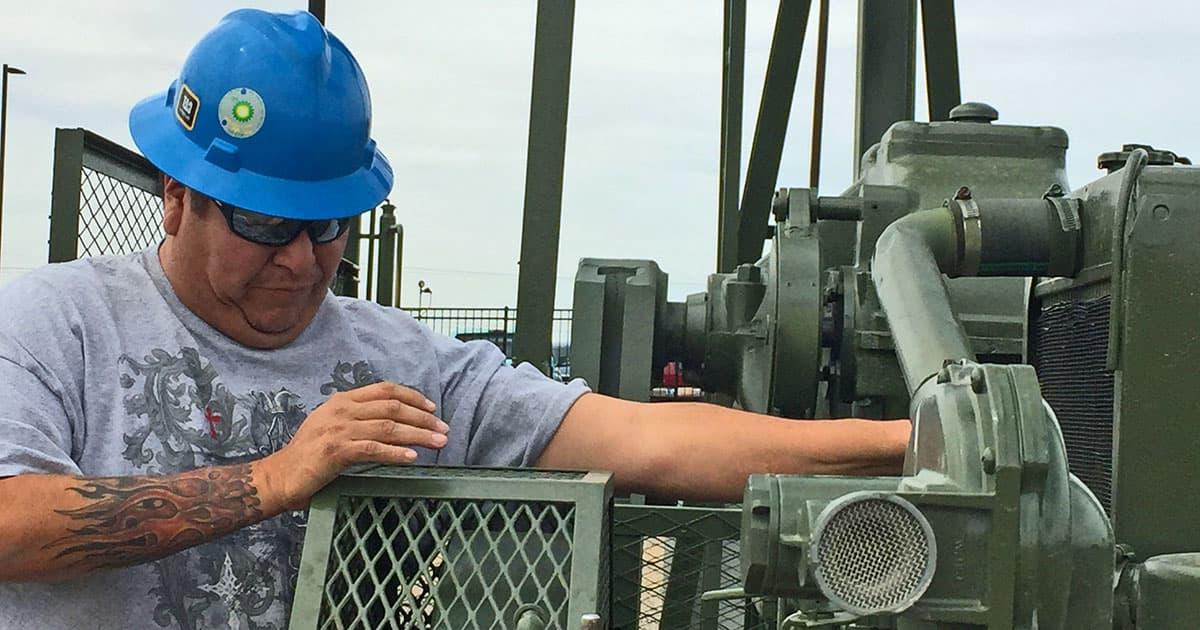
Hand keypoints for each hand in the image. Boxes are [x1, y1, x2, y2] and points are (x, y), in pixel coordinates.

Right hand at [258, 382, 448, 509]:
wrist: (278, 477)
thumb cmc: (309, 458)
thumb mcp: (334, 429)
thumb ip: (360, 422)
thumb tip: (396, 427)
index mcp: (341, 401)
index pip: (384, 390)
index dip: (412, 396)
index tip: (431, 408)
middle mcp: (341, 410)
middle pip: (392, 407)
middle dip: (423, 418)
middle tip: (443, 429)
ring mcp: (338, 429)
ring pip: (388, 426)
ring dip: (418, 435)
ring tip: (438, 443)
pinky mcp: (335, 450)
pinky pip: (373, 449)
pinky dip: (396, 453)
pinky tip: (412, 458)